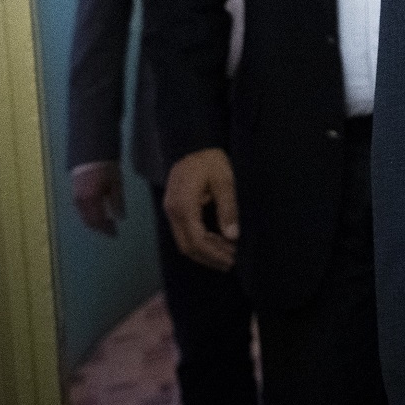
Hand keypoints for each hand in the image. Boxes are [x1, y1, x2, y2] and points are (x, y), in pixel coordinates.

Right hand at [70, 161, 124, 235]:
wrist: (91, 153)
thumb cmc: (107, 167)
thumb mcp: (116, 184)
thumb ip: (117, 202)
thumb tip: (120, 218)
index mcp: (92, 200)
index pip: (98, 221)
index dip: (107, 229)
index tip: (115, 234)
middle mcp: (81, 202)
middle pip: (89, 221)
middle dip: (100, 228)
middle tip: (112, 230)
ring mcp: (76, 198)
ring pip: (84, 217)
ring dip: (95, 222)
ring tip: (107, 222)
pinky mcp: (75, 193)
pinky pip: (82, 210)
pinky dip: (89, 215)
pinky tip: (98, 213)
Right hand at [163, 147, 238, 270]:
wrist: (193, 143)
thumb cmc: (211, 160)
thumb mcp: (225, 180)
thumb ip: (228, 208)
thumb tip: (233, 236)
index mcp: (184, 206)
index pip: (197, 240)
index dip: (214, 254)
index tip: (232, 259)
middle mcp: (173, 212)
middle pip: (187, 246)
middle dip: (209, 257)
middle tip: (231, 262)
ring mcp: (171, 211)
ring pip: (184, 242)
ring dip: (205, 252)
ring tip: (227, 256)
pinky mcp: (174, 209)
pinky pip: (184, 233)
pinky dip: (200, 242)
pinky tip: (216, 243)